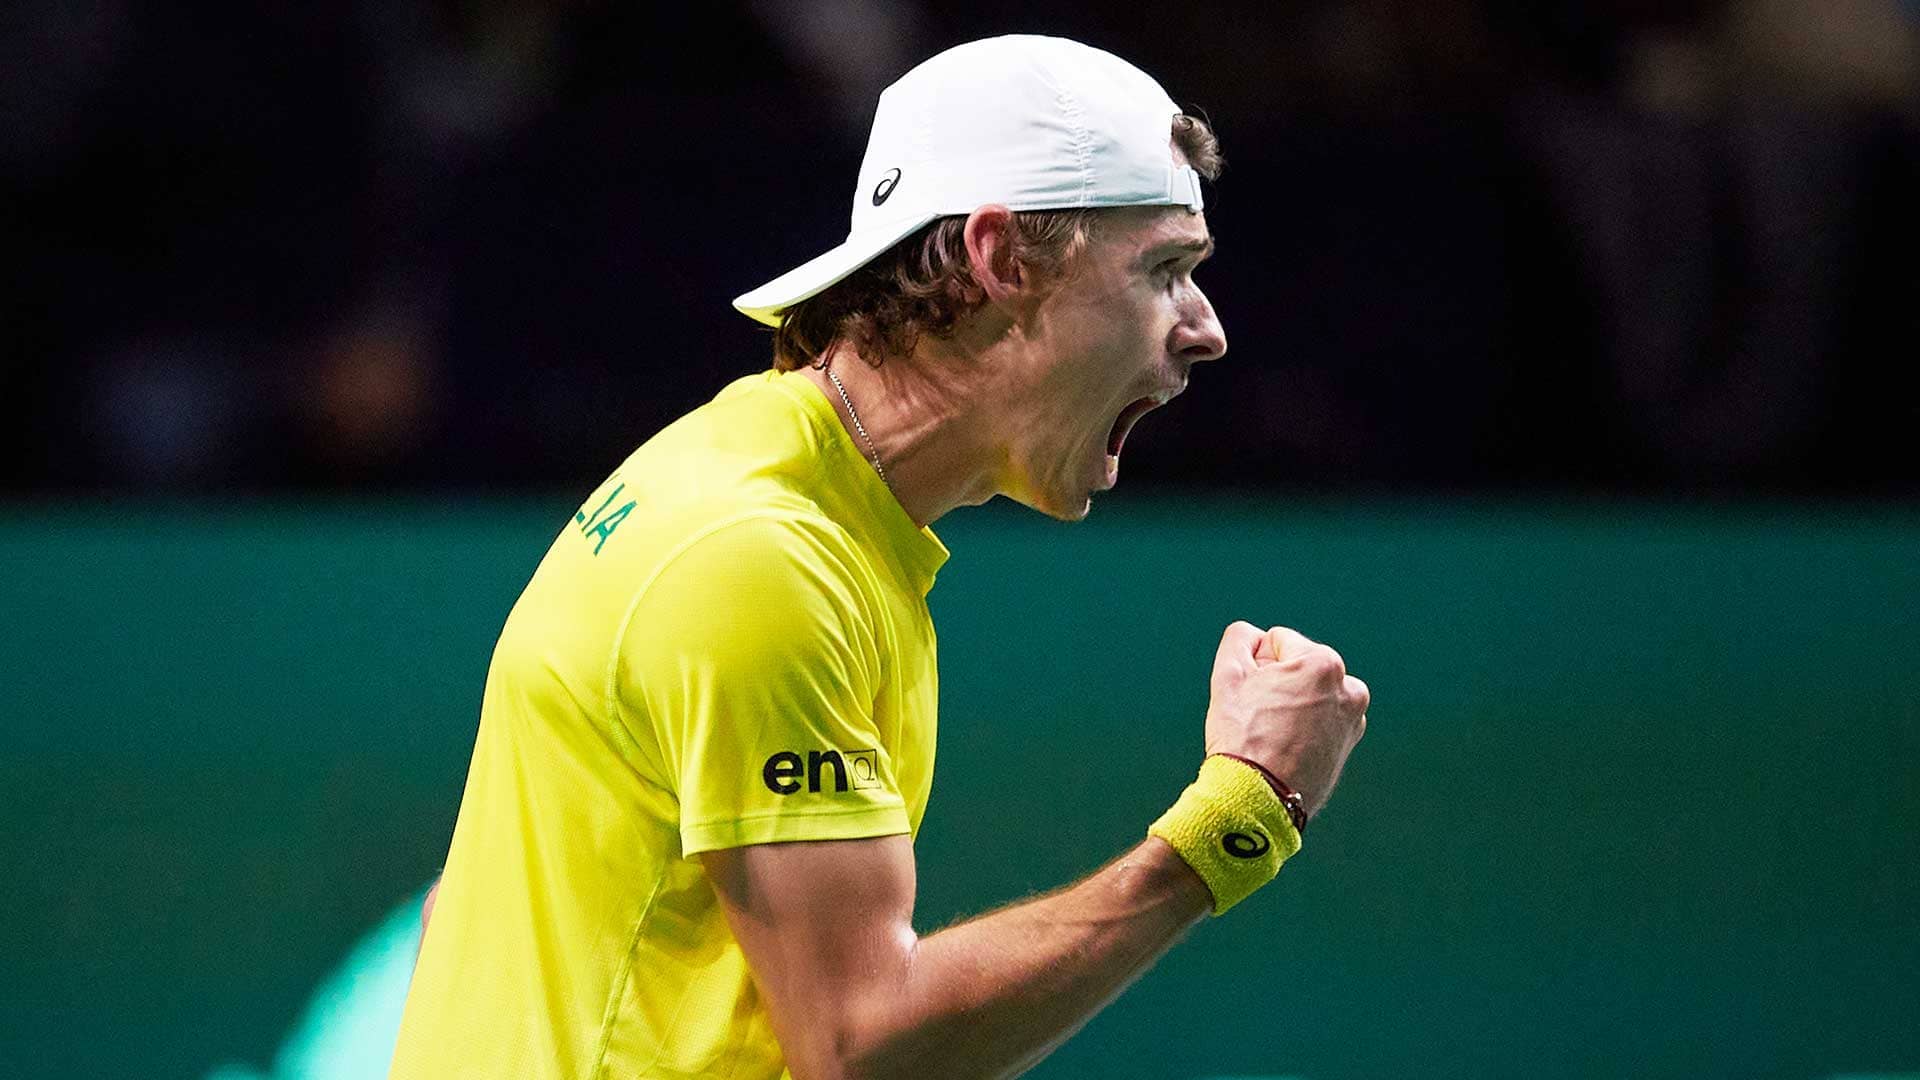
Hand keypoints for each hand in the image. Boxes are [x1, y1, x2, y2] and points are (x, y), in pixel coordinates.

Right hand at [1203, 622, 1368, 817]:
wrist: (1259, 800)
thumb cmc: (1242, 737)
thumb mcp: (1228, 675)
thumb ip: (1239, 639)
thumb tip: (1254, 635)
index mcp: (1324, 663)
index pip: (1277, 642)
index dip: (1255, 666)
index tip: (1250, 696)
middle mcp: (1349, 688)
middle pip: (1297, 667)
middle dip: (1277, 683)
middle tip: (1259, 718)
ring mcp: (1353, 718)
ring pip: (1309, 693)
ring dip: (1291, 703)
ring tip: (1272, 735)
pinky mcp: (1349, 744)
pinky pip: (1320, 720)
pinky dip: (1304, 727)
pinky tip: (1285, 748)